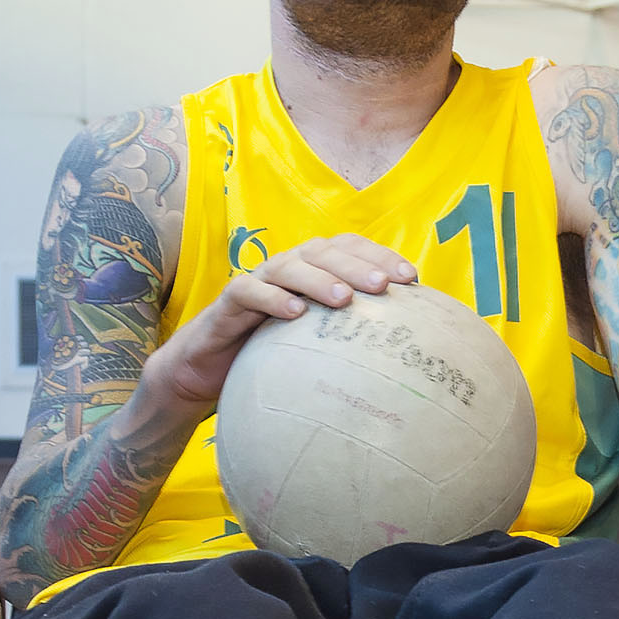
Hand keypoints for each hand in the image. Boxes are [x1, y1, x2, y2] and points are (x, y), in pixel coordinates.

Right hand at [142, 233, 415, 413]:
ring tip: (345, 299)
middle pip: (324, 252)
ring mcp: (257, 282)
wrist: (206, 370)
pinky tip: (296, 314)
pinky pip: (249, 292)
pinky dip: (273, 298)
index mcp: (311, 271)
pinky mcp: (228, 304)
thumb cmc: (270, 356)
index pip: (348, 248)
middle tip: (385, 285)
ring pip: (289, 266)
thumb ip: (349, 338)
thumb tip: (405, 351)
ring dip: (319, 278)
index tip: (412, 278)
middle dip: (357, 264)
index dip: (379, 255)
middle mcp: (286, 269)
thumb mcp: (315, 345)